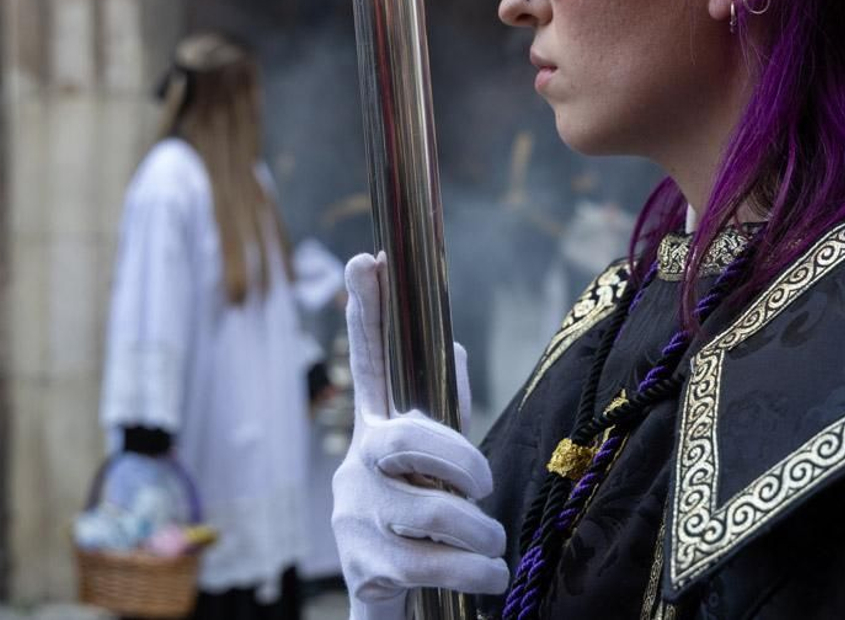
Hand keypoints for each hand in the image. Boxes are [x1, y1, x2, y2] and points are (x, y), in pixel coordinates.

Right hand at [332, 253, 508, 618]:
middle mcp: (357, 466)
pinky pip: (424, 563)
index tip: (368, 259)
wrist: (395, 610)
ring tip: (492, 546)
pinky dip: (471, 570)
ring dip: (475, 532)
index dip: (368, 314)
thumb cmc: (429, 528)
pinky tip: (489, 575)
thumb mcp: (440, 471)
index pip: (371, 365)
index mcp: (379, 432)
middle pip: (402, 440)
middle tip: (486, 484)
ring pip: (423, 512)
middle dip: (456, 459)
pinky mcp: (361, 566)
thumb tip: (458, 349)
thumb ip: (447, 417)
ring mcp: (353, 515)